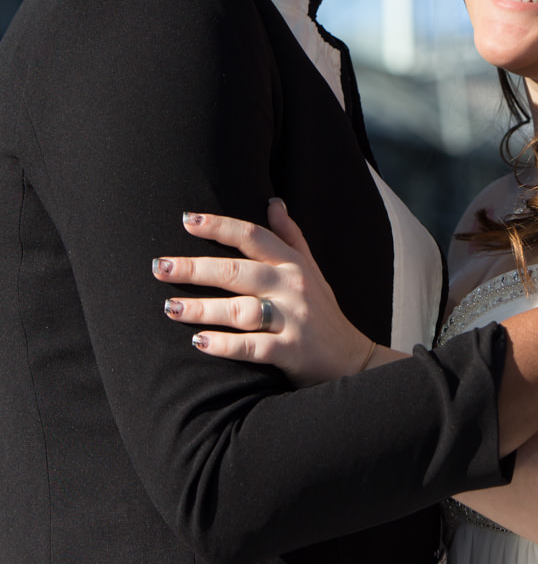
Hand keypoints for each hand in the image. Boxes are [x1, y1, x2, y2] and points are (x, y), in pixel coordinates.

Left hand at [152, 199, 374, 384]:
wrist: (352, 361)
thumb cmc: (323, 312)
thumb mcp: (312, 270)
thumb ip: (290, 237)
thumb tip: (273, 202)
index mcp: (293, 264)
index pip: (253, 236)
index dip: (219, 226)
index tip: (186, 220)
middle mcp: (292, 287)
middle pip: (238, 272)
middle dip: (195, 268)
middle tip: (160, 266)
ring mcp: (292, 319)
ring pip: (240, 310)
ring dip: (202, 309)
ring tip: (169, 308)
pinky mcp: (291, 351)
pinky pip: (252, 346)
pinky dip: (225, 344)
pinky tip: (199, 342)